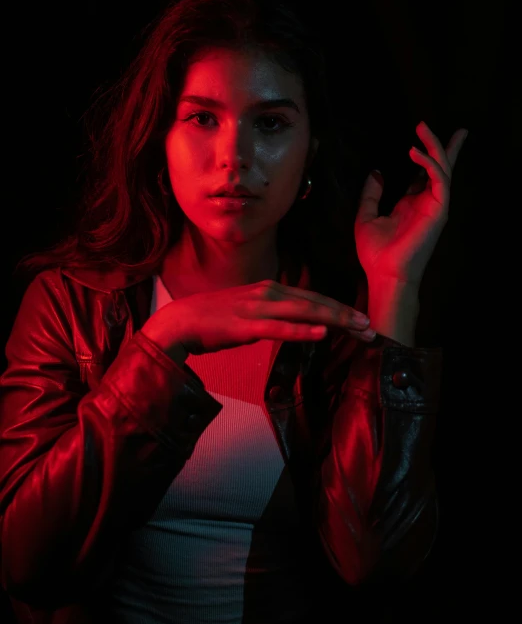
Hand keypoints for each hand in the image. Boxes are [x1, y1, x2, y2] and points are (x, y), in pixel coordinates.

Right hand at [141, 280, 376, 356]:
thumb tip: (293, 325)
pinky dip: (302, 330)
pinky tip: (322, 332)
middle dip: (346, 315)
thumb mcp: (250, 314)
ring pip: (305, 312)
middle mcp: (269, 293)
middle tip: (372, 327)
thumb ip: (272, 316)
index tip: (361, 322)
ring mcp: (258, 308)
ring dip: (335, 319)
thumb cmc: (214, 321)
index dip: (339, 309)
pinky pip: (280, 328)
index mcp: (271, 291)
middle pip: (316, 302)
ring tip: (359, 328)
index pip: (313, 299)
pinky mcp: (247, 324)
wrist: (180, 322)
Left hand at [354, 121, 467, 286]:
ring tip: (421, 128)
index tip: (418, 138)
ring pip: (442, 168)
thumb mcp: (365, 216)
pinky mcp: (438, 210)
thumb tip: (376, 172)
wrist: (384, 273)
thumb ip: (371, 194)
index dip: (423, 155)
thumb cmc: (375, 252)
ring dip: (434, 146)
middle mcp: (425, 202)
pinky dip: (429, 163)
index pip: (422, 174)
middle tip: (429, 123)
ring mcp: (434, 205)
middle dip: (441, 144)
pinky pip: (440, 180)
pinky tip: (415, 152)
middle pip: (439, 167)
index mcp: (410, 204)